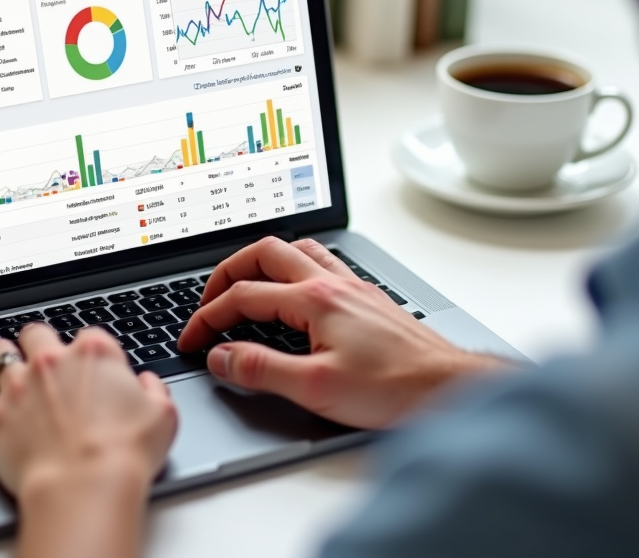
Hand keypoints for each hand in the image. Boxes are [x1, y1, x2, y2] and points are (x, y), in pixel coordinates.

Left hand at [0, 325, 176, 557]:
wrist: (86, 484)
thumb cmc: (126, 451)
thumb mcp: (162, 415)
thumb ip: (154, 391)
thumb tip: (147, 384)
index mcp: (95, 354)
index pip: (89, 336)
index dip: (91, 352)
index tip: (93, 369)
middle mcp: (52, 362)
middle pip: (36, 334)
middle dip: (38, 344)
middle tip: (43, 360)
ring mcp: (18, 387)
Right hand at [179, 238, 509, 429]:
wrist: (447, 387)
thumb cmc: (393, 388)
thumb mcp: (315, 388)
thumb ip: (261, 369)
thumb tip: (222, 355)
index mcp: (315, 298)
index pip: (244, 296)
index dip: (208, 317)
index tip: (192, 339)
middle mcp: (333, 282)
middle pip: (265, 253)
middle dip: (227, 273)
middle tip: (208, 300)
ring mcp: (352, 286)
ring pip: (296, 249)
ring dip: (261, 262)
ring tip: (243, 286)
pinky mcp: (366, 297)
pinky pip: (321, 262)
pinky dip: (293, 267)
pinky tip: (294, 291)